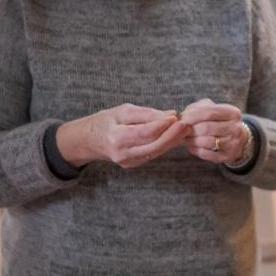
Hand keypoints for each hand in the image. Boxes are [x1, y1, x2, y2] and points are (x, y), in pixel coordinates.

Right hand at [56, 104, 190, 168]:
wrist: (88, 140)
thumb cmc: (105, 121)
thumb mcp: (122, 111)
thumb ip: (146, 114)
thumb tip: (170, 114)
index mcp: (117, 138)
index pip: (146, 133)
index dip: (164, 125)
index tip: (176, 116)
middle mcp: (123, 154)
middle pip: (154, 146)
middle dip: (173, 135)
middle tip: (186, 124)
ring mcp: (128, 162)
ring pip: (156, 152)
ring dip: (172, 141)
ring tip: (184, 129)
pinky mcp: (133, 164)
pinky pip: (152, 154)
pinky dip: (164, 145)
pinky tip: (173, 136)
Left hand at [180, 99, 250, 164]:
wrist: (237, 139)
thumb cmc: (219, 121)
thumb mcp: (213, 109)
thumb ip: (198, 108)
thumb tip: (183, 116)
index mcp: (233, 113)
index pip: (209, 113)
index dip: (192, 116)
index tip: (182, 118)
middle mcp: (236, 128)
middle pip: (206, 128)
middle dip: (191, 129)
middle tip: (183, 130)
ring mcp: (233, 144)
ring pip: (206, 142)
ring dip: (192, 140)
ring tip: (187, 137)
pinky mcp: (227, 156)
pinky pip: (206, 154)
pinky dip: (195, 150)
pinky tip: (192, 146)